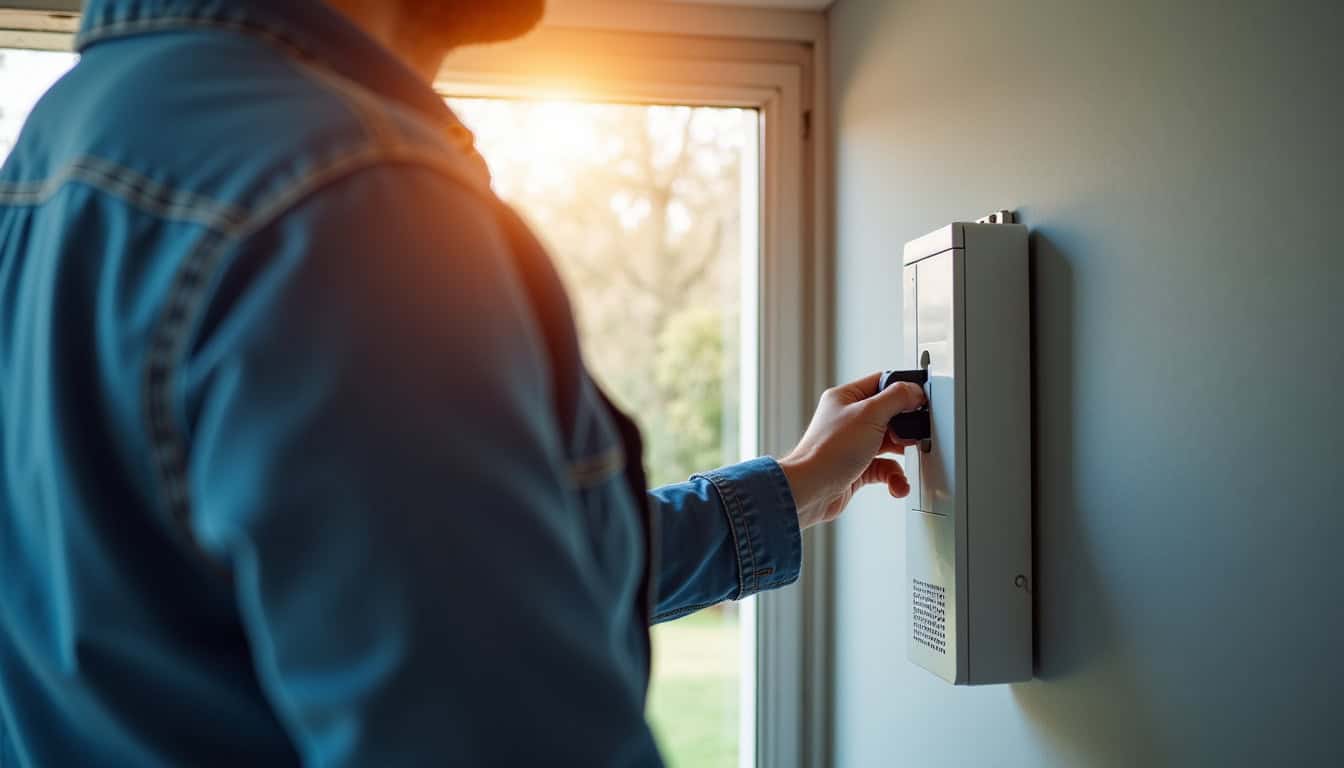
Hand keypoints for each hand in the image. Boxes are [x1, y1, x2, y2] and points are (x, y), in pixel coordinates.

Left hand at [777, 372, 926, 529]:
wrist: (810, 491)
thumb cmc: (828, 451)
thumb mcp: (869, 415)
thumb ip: (896, 399)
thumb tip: (914, 391)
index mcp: (846, 398)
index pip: (881, 383)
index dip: (903, 389)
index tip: (922, 400)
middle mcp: (849, 419)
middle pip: (889, 415)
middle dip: (905, 428)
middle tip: (914, 434)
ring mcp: (853, 444)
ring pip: (890, 444)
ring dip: (902, 456)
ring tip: (905, 458)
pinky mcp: (858, 468)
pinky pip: (885, 469)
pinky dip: (894, 477)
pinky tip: (896, 484)